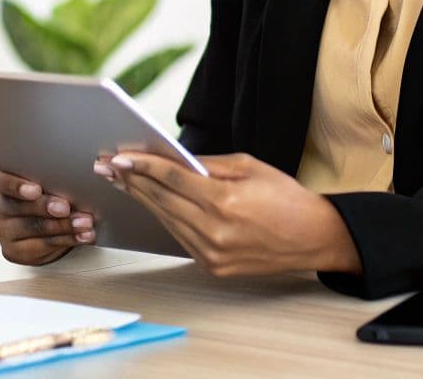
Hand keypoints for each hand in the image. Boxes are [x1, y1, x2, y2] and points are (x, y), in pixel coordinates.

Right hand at [0, 163, 95, 264]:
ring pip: (31, 227)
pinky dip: (66, 239)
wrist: (44, 220)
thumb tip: (83, 169)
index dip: (13, 184)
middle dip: (44, 207)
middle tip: (66, 208)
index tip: (36, 190)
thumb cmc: (46, 187)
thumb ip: (51, 170)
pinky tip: (82, 236)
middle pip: (14, 205)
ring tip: (84, 222)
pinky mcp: (12, 250)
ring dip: (62, 225)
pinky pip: (41, 245)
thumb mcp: (45, 174)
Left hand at [97, 152, 360, 277]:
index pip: (172, 179)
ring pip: (166, 220)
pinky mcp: (212, 266)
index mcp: (226, 201)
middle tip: (108, 166)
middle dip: (133, 181)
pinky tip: (150, 202)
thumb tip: (170, 159)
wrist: (314, 238)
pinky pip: (179, 236)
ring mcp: (212, 253)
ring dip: (142, 199)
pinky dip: (163, 217)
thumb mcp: (249, 166)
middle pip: (162, 200)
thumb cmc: (285, 197)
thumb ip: (207, 164)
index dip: (143, 166)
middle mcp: (215, 230)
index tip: (119, 157)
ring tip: (122, 181)